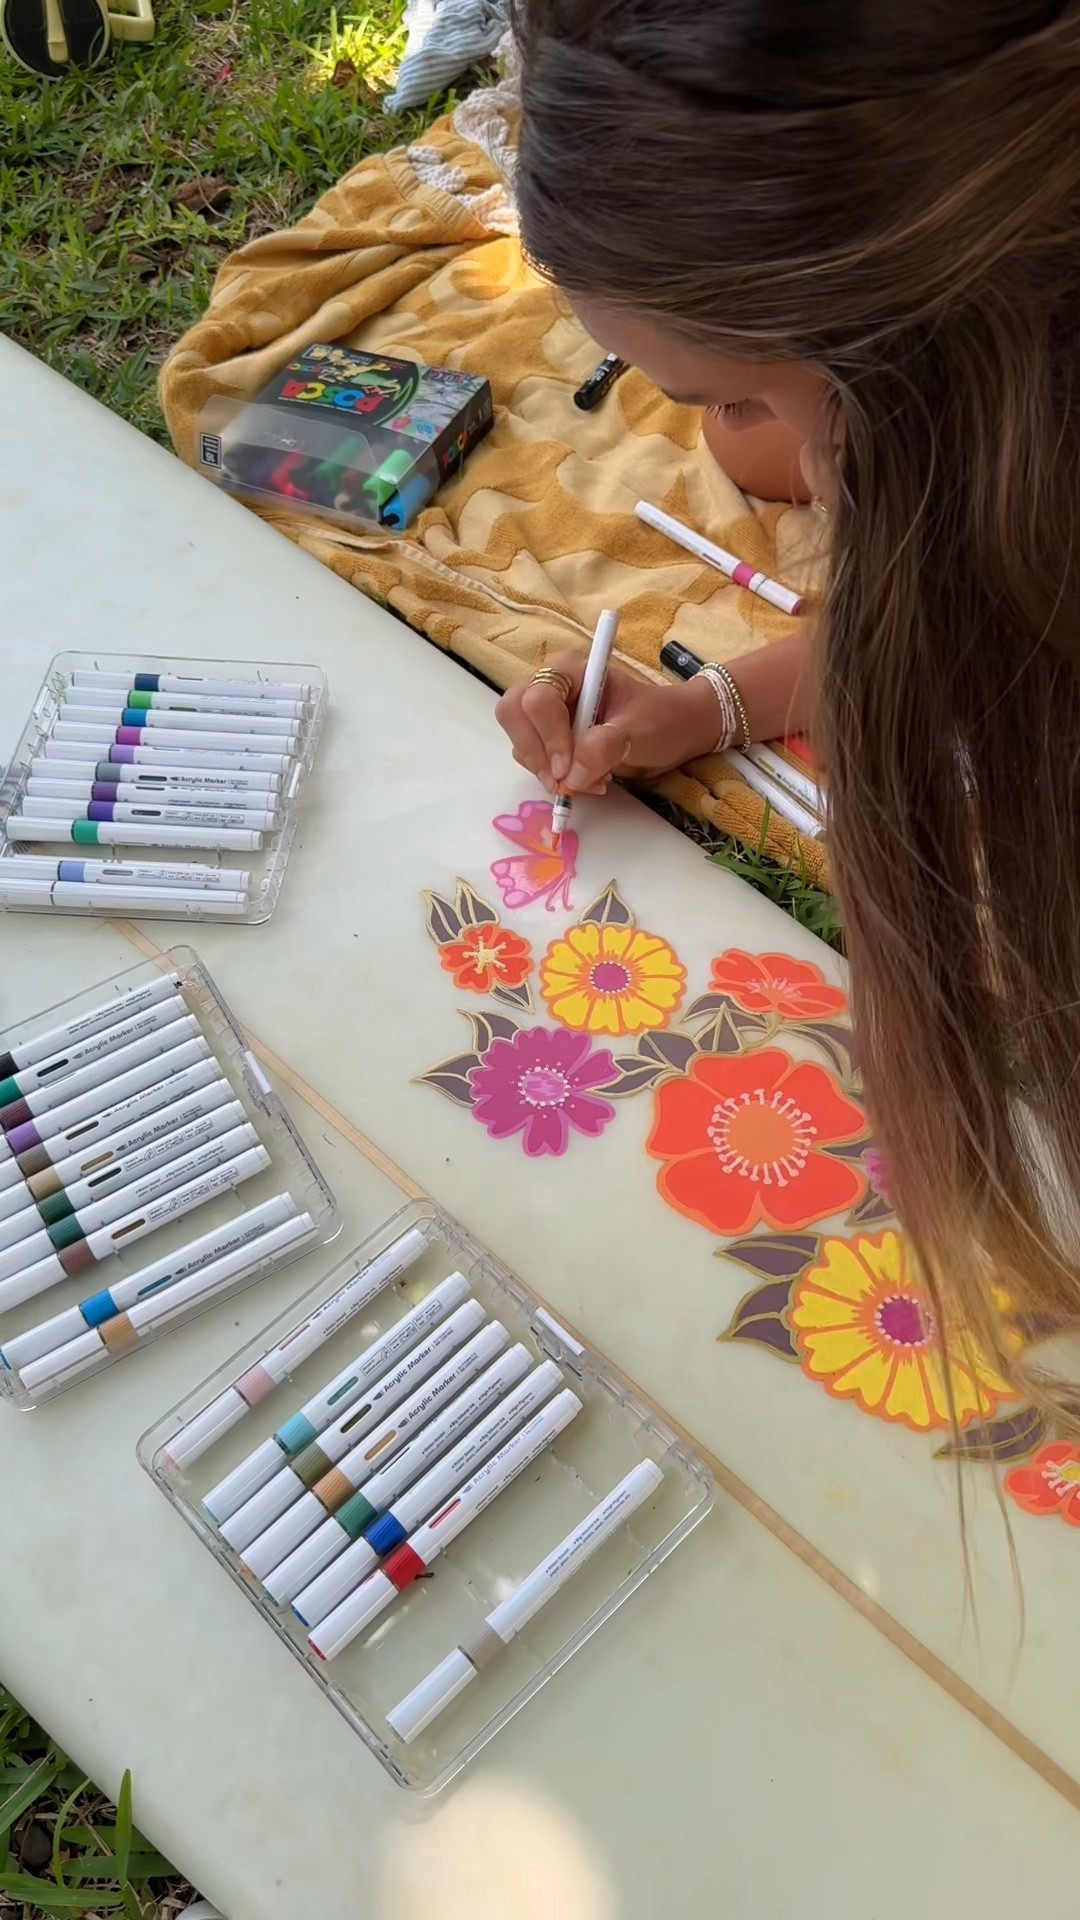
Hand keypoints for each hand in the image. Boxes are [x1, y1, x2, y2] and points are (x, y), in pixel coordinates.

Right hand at [496, 650, 723, 796]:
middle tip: (565, 779)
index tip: (567, 767)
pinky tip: (585, 780)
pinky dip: (553, 778)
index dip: (548, 735)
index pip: (538, 698)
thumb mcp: (639, 731)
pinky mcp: (549, 739)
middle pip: (513, 714)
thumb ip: (605, 747)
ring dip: (547, 770)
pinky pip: (532, 760)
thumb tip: (571, 775)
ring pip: (520, 741)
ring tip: (591, 779)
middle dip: (536, 752)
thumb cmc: (661, 720)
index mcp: (572, 670)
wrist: (676, 732)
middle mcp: (552, 685)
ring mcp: (547, 714)